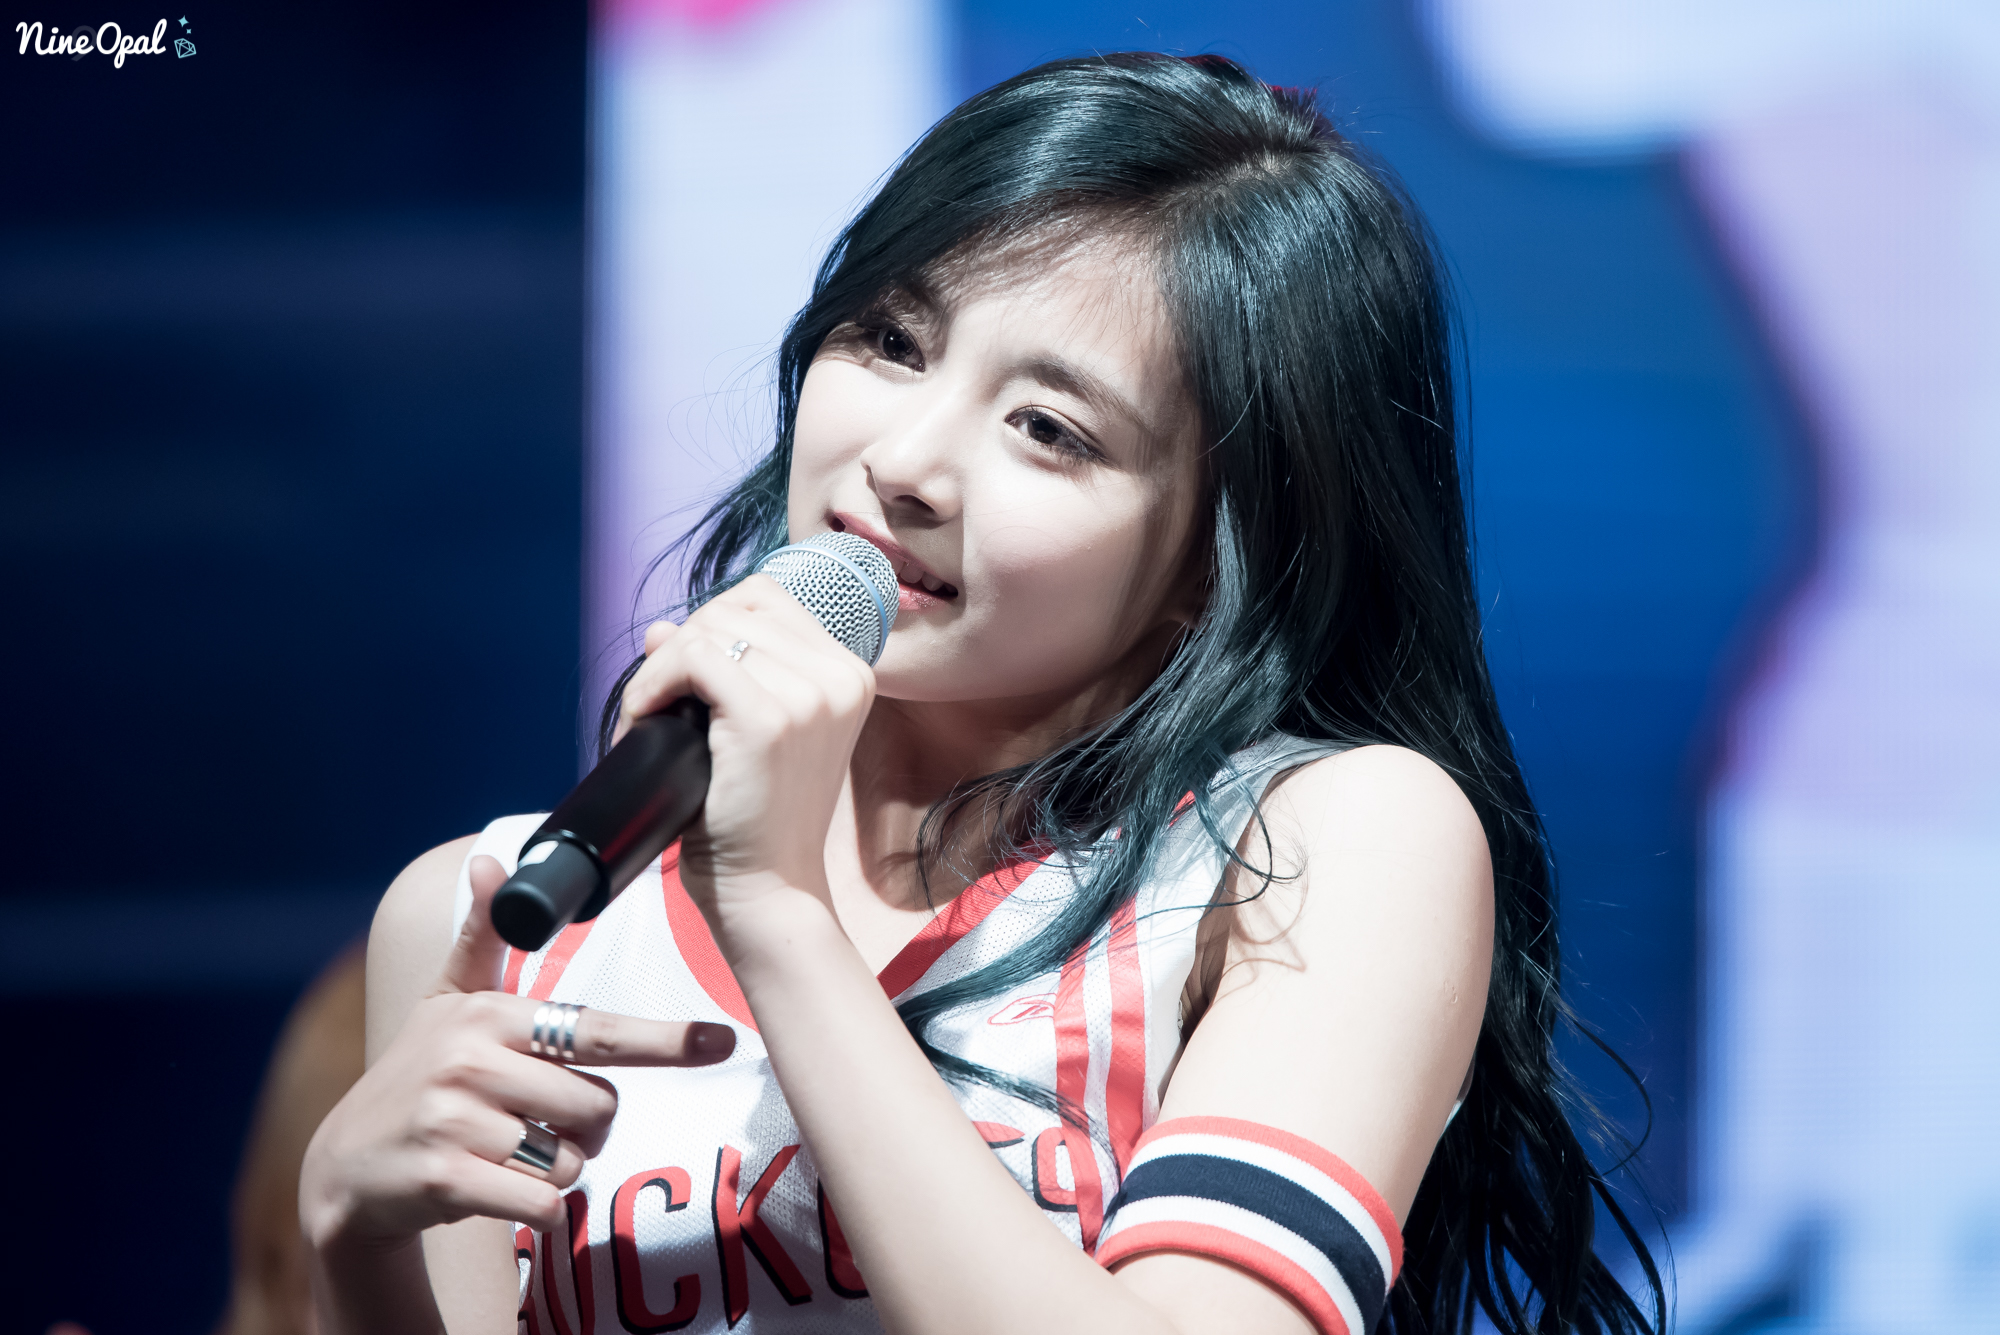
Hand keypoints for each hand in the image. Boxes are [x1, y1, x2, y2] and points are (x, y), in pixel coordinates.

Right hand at [300, 856, 734, 1246]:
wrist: (345, 1168)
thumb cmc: (416, 1076)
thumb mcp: (446, 1004)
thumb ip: (482, 938)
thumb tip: (491, 861)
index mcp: (489, 1016)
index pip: (596, 1030)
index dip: (664, 1039)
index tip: (721, 1040)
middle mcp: (471, 1061)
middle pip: (598, 1107)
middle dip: (584, 1127)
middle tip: (534, 1123)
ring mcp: (455, 1121)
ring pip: (572, 1160)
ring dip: (554, 1168)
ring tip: (503, 1153)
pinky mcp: (445, 1179)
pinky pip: (544, 1203)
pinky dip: (538, 1207)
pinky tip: (494, 1190)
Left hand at [616, 574, 874, 914]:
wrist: (768, 889)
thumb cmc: (757, 819)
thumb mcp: (751, 731)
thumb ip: (720, 670)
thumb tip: (660, 627)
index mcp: (849, 674)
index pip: (767, 598)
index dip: (713, 624)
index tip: (687, 676)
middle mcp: (840, 677)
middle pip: (733, 608)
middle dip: (680, 649)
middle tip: (657, 706)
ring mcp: (810, 695)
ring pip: (708, 630)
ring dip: (659, 670)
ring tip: (648, 719)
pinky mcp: (769, 718)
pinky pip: (693, 658)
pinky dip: (652, 684)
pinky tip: (643, 720)